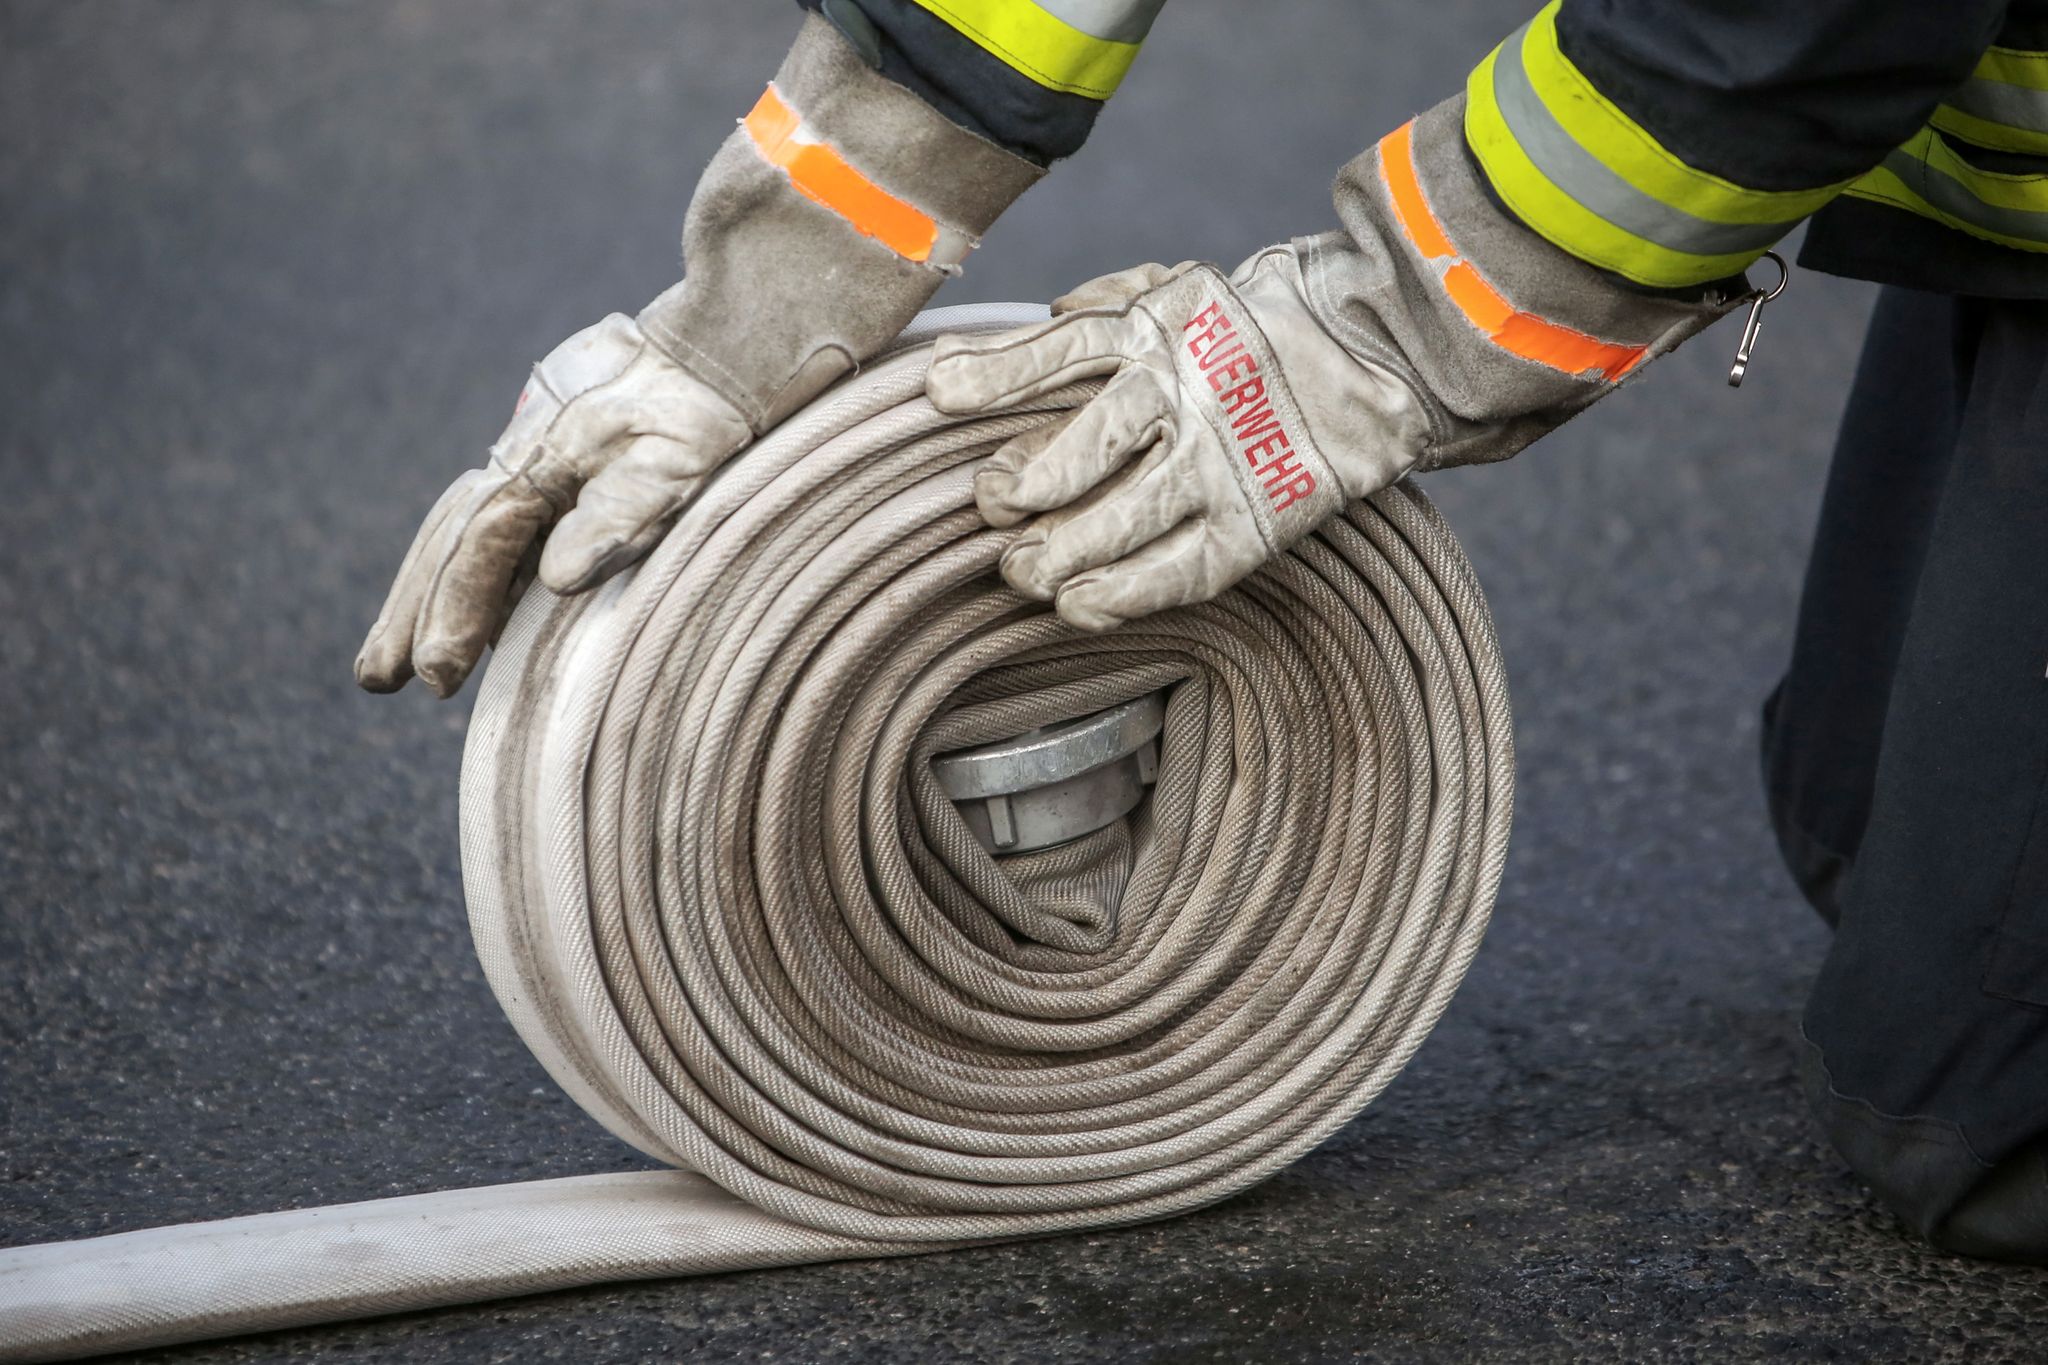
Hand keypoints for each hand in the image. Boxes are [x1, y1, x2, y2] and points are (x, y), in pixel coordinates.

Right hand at [355, 313, 748, 696]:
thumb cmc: (702, 411)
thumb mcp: (676, 463)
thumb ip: (620, 517)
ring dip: (425, 593)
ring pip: (460, 533)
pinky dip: (470, 571)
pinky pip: (494, 526)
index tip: (437, 678)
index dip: (454, 614)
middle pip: (448, 542)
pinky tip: (472, 613)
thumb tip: (559, 580)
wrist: (716, 347)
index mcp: (541, 462)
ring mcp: (532, 459)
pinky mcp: (553, 464)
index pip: (480, 550)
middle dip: (410, 612)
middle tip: (377, 679)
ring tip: (393, 658)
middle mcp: (521, 459)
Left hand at [925, 256, 1425, 630]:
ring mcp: (1222, 462)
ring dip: (1062, 552)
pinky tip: (1076, 606)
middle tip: (996, 505)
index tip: (939, 393)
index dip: (999, 373)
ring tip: (1022, 570)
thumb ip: (1104, 303)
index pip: (1066, 347)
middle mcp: (1188, 392)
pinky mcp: (1255, 523)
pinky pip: (1178, 570)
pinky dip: (1121, 595)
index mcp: (1159, 328)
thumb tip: (1038, 316)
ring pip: (1126, 518)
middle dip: (1029, 482)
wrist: (1373, 360)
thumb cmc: (1247, 332)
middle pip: (1091, 441)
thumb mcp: (1178, 292)